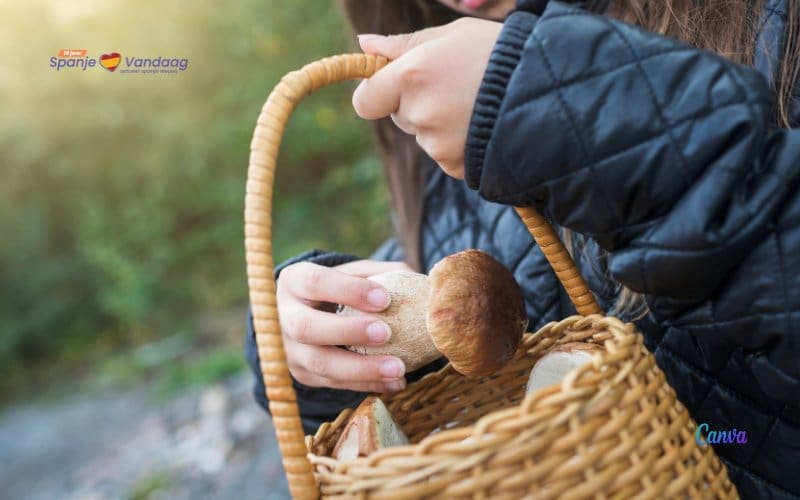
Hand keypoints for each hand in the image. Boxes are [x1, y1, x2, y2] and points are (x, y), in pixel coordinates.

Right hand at [277, 259, 413, 392]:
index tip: (384, 298)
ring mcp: (289, 350)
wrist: (313, 314)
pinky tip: (394, 382)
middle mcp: (282, 317)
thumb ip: (382, 273)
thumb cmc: (341, 287)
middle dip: (347, 332)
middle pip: (306, 327)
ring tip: (398, 368)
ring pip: (319, 364)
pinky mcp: (302, 375)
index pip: (314, 282)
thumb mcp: (355, 272)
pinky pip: (334, 384)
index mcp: (293, 281)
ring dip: (361, 368)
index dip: (348, 290)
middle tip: (386, 333)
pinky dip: (367, 384)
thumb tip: (422, 284)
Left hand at [353, 18, 501, 178]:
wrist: (551, 93)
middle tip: (455, 85)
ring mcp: (437, 144)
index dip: (375, 94)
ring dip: (441, 124)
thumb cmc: (501, 54)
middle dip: (416, 103)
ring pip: (424, 136)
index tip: (391, 87)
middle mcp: (420, 113)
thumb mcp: (453, 35)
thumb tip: (365, 45)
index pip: (366, 101)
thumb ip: (404, 45)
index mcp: (412, 75)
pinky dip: (458, 144)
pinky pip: (445, 155)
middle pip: (399, 117)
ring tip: (477, 104)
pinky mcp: (455, 167)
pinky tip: (483, 125)